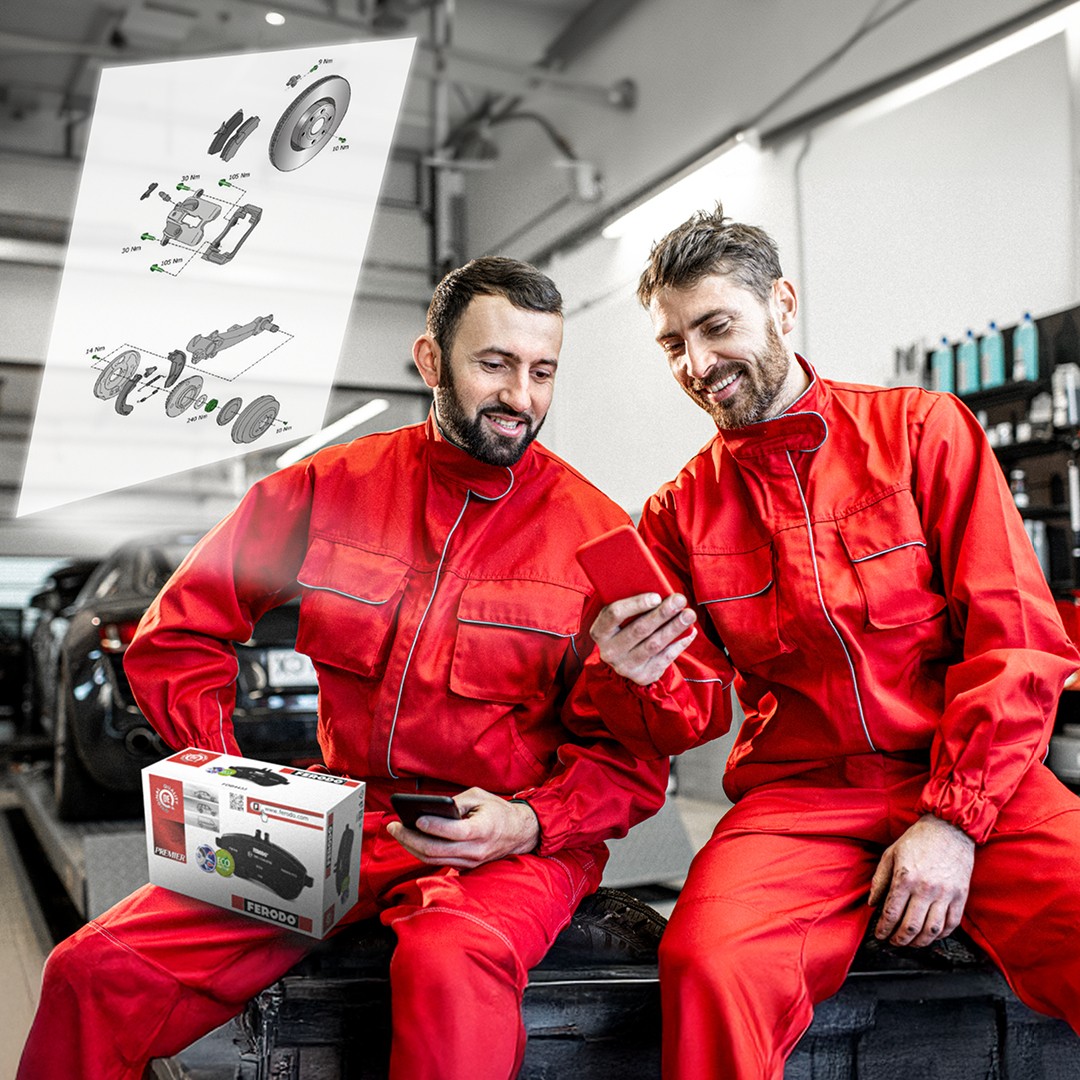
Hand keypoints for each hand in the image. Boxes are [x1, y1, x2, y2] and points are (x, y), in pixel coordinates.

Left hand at [386, 787, 539, 868]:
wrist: (519, 833)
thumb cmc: (497, 811)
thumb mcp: (479, 797)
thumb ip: (456, 803)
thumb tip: (430, 809)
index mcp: (484, 829)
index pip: (455, 832)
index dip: (434, 826)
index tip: (416, 818)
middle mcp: (476, 850)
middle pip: (437, 850)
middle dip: (410, 839)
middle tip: (394, 826)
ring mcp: (470, 862)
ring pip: (434, 860)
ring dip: (411, 847)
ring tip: (397, 832)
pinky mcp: (465, 867)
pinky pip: (439, 863)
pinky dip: (422, 852)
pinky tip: (410, 840)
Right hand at [589, 592, 696, 685]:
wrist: (623, 658)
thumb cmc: (625, 626)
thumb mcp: (619, 617)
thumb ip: (630, 605)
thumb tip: (659, 592)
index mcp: (599, 631)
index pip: (614, 614)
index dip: (636, 604)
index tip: (656, 596)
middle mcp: (610, 651)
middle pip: (639, 629)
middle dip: (662, 614)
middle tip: (680, 600)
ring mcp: (626, 666)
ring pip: (654, 644)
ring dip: (674, 628)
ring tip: (689, 614)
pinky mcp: (642, 676)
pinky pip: (665, 658)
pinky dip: (679, 644)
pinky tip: (690, 632)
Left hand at [869, 813, 974, 946]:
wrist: (949, 828)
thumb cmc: (917, 839)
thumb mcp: (891, 853)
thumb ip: (880, 879)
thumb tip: (872, 903)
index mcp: (905, 877)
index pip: (891, 913)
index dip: (883, 928)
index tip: (880, 934)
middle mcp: (926, 889)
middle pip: (911, 926)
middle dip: (899, 940)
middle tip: (893, 942)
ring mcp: (946, 894)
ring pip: (932, 930)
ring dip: (919, 942)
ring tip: (911, 942)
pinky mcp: (961, 895)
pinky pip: (952, 924)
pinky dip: (941, 935)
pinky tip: (932, 935)